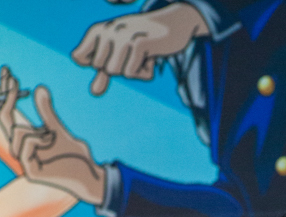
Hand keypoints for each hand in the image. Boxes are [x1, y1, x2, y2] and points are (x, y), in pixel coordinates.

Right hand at [11, 87, 105, 204]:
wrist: (90, 175)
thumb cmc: (76, 156)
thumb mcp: (58, 128)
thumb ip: (46, 112)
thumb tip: (39, 87)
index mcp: (25, 144)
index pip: (6, 119)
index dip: (5, 97)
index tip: (10, 74)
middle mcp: (22, 154)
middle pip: (3, 122)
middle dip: (7, 98)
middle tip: (13, 78)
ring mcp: (26, 164)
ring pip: (16, 133)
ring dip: (35, 130)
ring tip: (52, 136)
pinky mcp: (32, 172)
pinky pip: (26, 144)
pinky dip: (39, 138)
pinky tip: (51, 140)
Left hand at [71, 2, 209, 96]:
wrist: (174, 23)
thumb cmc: (144, 40)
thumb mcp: (120, 55)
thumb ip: (104, 73)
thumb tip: (94, 92)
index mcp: (98, 30)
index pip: (79, 57)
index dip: (98, 64)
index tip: (115, 53)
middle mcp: (107, 30)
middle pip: (102, 69)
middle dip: (120, 68)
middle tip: (134, 54)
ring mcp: (122, 36)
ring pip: (115, 72)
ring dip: (133, 70)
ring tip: (142, 55)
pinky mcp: (138, 43)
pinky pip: (130, 73)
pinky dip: (144, 72)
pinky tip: (151, 57)